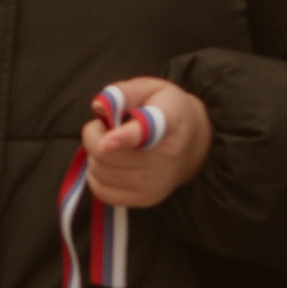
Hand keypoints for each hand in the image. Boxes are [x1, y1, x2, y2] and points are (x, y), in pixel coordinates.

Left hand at [80, 77, 212, 208]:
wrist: (192, 142)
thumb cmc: (164, 109)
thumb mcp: (151, 88)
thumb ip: (124, 92)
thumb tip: (97, 106)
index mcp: (167, 123)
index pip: (143, 133)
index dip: (123, 138)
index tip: (108, 141)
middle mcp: (164, 159)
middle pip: (105, 154)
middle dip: (94, 135)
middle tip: (106, 126)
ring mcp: (155, 183)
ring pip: (98, 171)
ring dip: (95, 155)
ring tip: (112, 144)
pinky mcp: (146, 199)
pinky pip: (102, 191)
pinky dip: (97, 175)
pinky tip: (110, 163)